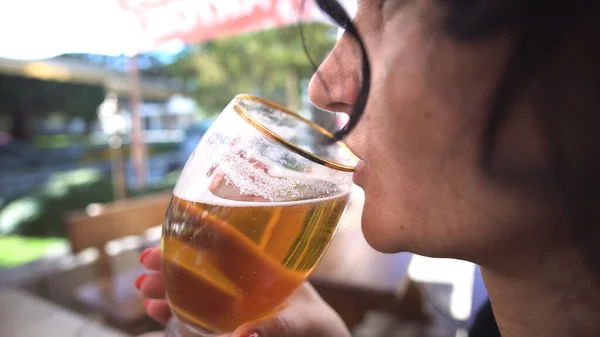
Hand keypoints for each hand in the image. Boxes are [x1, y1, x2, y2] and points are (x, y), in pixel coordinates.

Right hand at [137, 247, 350, 336]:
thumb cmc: (320, 325)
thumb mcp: (302, 321)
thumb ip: (278, 327)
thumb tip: (242, 336)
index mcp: (260, 267)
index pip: (217, 248)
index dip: (186, 244)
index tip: (156, 250)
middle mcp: (242, 281)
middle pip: (198, 268)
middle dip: (168, 269)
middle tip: (144, 276)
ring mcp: (234, 302)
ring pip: (193, 290)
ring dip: (167, 292)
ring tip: (147, 298)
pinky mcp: (229, 321)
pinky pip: (198, 315)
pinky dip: (177, 314)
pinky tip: (160, 314)